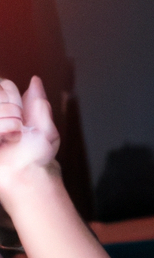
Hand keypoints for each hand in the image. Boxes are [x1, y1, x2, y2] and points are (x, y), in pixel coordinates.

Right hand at [0, 77, 59, 192]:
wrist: (27, 176)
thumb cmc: (36, 156)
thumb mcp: (44, 126)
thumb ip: (37, 102)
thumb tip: (35, 81)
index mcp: (9, 111)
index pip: (3, 84)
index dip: (12, 97)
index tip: (21, 114)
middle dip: (11, 111)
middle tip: (17, 131)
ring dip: (6, 123)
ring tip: (10, 138)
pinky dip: (1, 128)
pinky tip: (2, 141)